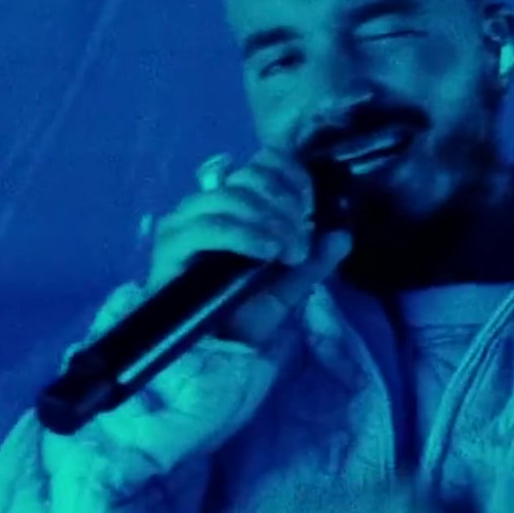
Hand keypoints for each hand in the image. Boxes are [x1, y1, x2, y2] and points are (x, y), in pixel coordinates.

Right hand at [148, 149, 351, 348]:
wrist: (215, 351)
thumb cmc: (247, 311)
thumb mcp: (290, 282)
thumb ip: (316, 258)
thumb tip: (343, 234)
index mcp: (237, 201)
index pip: (262, 161)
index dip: (292, 175)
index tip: (312, 205)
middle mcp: (207, 203)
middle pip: (249, 177)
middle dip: (284, 205)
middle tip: (300, 242)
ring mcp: (185, 221)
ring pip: (230, 197)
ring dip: (268, 221)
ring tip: (287, 251)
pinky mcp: (169, 245)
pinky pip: (208, 227)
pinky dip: (243, 235)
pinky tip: (266, 251)